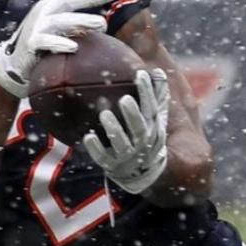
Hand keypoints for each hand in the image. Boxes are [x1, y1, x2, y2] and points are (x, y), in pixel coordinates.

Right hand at [0, 0, 112, 98]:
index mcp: (52, 8)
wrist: (14, 66)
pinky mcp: (30, 42)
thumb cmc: (43, 49)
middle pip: (68, 5)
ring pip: (61, 21)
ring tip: (100, 25)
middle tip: (106, 16)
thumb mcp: (59, 32)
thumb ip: (77, 27)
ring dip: (81, 22)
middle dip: (88, 6)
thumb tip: (105, 27)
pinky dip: (59, 43)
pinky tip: (73, 47)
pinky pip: (46, 41)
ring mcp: (36, 26)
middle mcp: (44, 13)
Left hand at [83, 69, 169, 193]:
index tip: (140, 75)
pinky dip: (96, 148)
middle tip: (125, 99)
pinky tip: (88, 136)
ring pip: (121, 143)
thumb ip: (157, 97)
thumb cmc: (149, 138)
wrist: (145, 175)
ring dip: (114, 129)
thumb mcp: (157, 120)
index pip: (151, 109)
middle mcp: (142, 143)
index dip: (147, 93)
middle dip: (132, 115)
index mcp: (153, 128)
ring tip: (104, 114)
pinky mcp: (112, 165)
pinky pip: (103, 158)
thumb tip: (157, 71)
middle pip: (139, 129)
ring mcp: (127, 156)